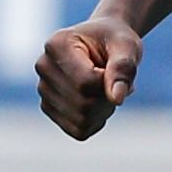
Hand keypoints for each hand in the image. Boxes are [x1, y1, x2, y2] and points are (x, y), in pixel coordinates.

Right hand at [37, 17, 141, 138]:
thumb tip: (117, 99)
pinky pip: (79, 130)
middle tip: (115, 79)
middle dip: (108, 97)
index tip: (115, 67)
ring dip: (103, 109)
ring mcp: (44, 90)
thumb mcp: (127, 46)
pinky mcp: (49, 108)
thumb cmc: (115, 41)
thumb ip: (123, 68)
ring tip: (105, 87)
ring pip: (81, 121)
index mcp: (57, 45)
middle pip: (83, 104)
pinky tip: (98, 100)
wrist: (103, 43)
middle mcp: (44, 67)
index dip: (109, 83)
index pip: (85, 83)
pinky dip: (96, 120)